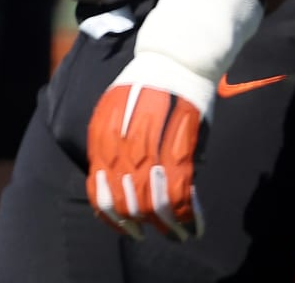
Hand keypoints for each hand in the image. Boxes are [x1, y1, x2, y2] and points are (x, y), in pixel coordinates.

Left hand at [87, 54, 205, 239]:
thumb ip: (114, 145)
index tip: (125, 228)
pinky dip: (188, 215)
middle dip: (138, 227)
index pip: (99, 191)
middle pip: (125, 203)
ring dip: (167, 227)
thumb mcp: (115, 112)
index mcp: (102, 138)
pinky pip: (180, 193)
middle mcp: (121, 146)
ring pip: (152, 204)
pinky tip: (195, 224)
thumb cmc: (146, 84)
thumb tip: (118, 181)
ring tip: (178, 235)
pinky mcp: (179, 148)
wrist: (173, 59)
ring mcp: (150, 148)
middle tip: (150, 235)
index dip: (111, 217)